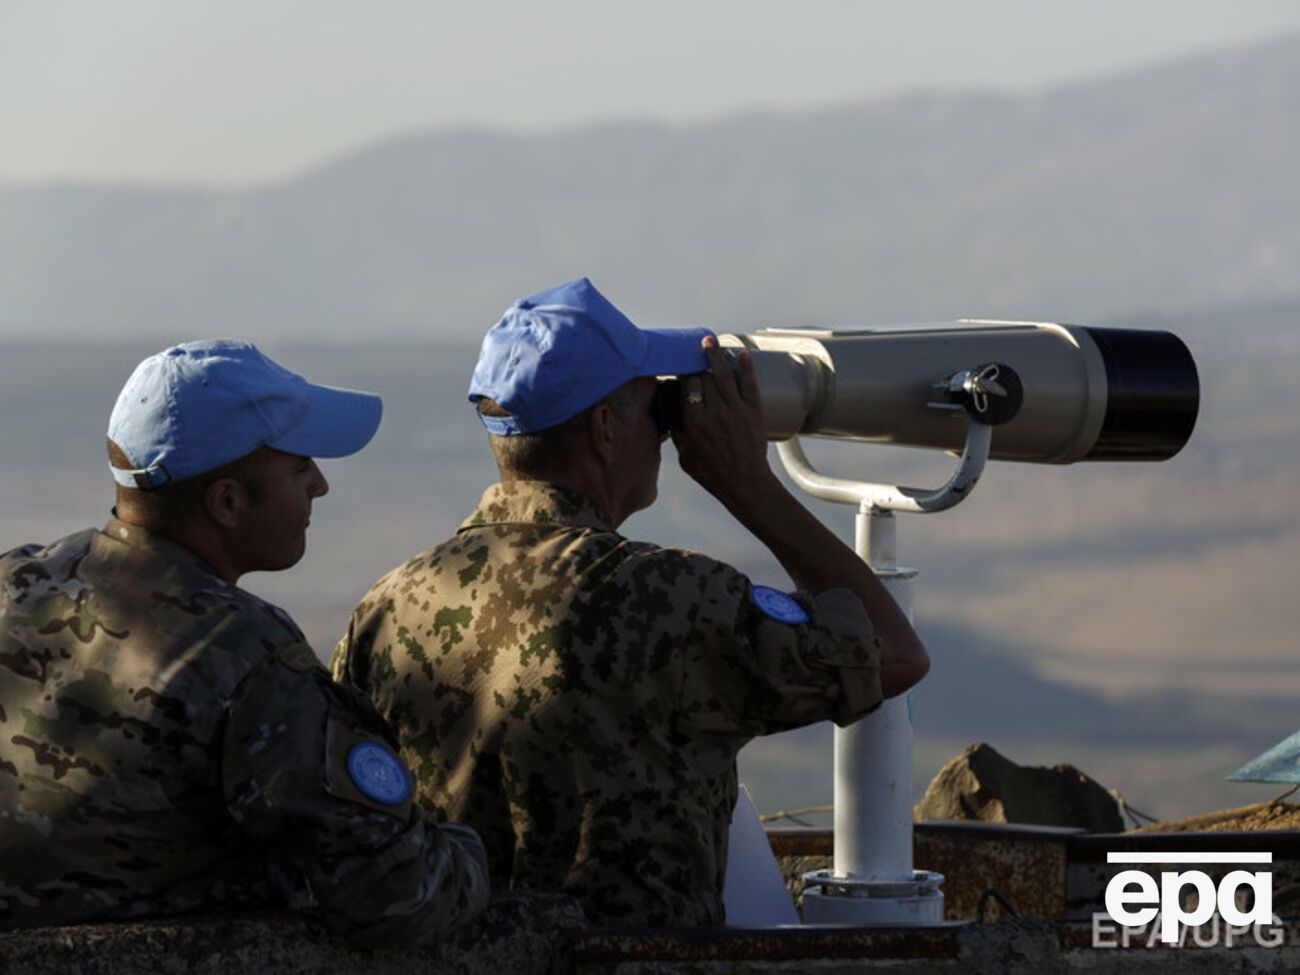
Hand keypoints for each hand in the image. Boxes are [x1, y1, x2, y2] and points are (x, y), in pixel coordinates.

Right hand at [671, 336, 775, 512]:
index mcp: (694, 422)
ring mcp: (735, 410)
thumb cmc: (713, 474)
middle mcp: (713, 413)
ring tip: (710, 340)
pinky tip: (741, 353)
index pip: (686, 387)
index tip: (682, 368)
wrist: (744, 483)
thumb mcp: (685, 456)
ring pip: (723, 375)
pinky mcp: (753, 412)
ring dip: (715, 355)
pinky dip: (746, 366)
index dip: (684, 374)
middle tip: (694, 350)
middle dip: (697, 363)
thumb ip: (677, 433)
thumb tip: (671, 414)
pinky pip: (749, 383)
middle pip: (703, 378)